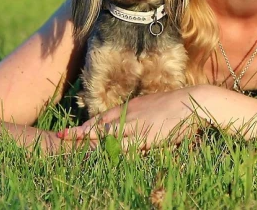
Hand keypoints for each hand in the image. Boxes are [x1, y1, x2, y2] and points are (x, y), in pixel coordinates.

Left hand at [56, 85, 208, 150]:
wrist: (194, 101)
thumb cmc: (180, 105)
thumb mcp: (157, 106)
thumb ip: (145, 114)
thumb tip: (138, 124)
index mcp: (133, 107)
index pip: (105, 116)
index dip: (89, 124)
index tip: (76, 130)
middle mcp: (131, 114)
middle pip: (101, 124)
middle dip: (82, 132)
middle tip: (62, 136)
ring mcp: (137, 125)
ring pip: (108, 134)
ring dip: (91, 141)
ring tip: (73, 147)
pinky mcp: (146, 136)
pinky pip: (124, 144)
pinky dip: (111, 150)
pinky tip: (100, 154)